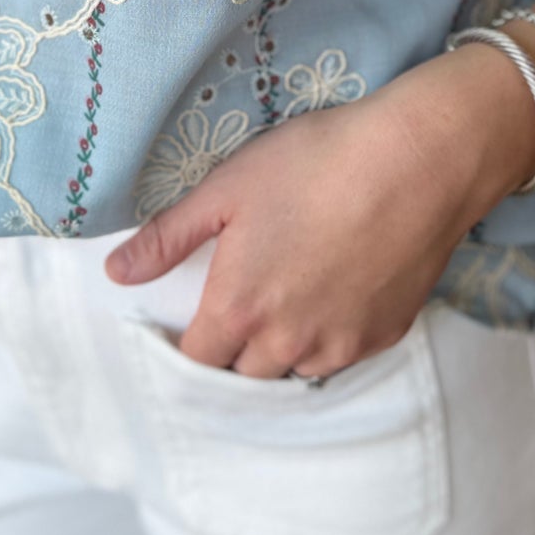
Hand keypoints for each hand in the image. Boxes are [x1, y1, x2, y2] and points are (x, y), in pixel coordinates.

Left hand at [105, 43, 534, 378]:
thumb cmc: (316, 163)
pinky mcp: (384, 335)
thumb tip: (117, 272)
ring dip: (281, 348)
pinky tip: (334, 288)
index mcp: (238, 310)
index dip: (186, 343)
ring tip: (288, 295)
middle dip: (233, 348)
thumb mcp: (227, 188)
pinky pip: (342, 354)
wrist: (418, 161)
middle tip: (241, 298)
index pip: (195, 361)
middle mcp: (286, 344)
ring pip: (294, 369)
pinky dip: (329, 335)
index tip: (189, 320)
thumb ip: (168, 237)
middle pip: (242, 374)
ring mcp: (340, 345)